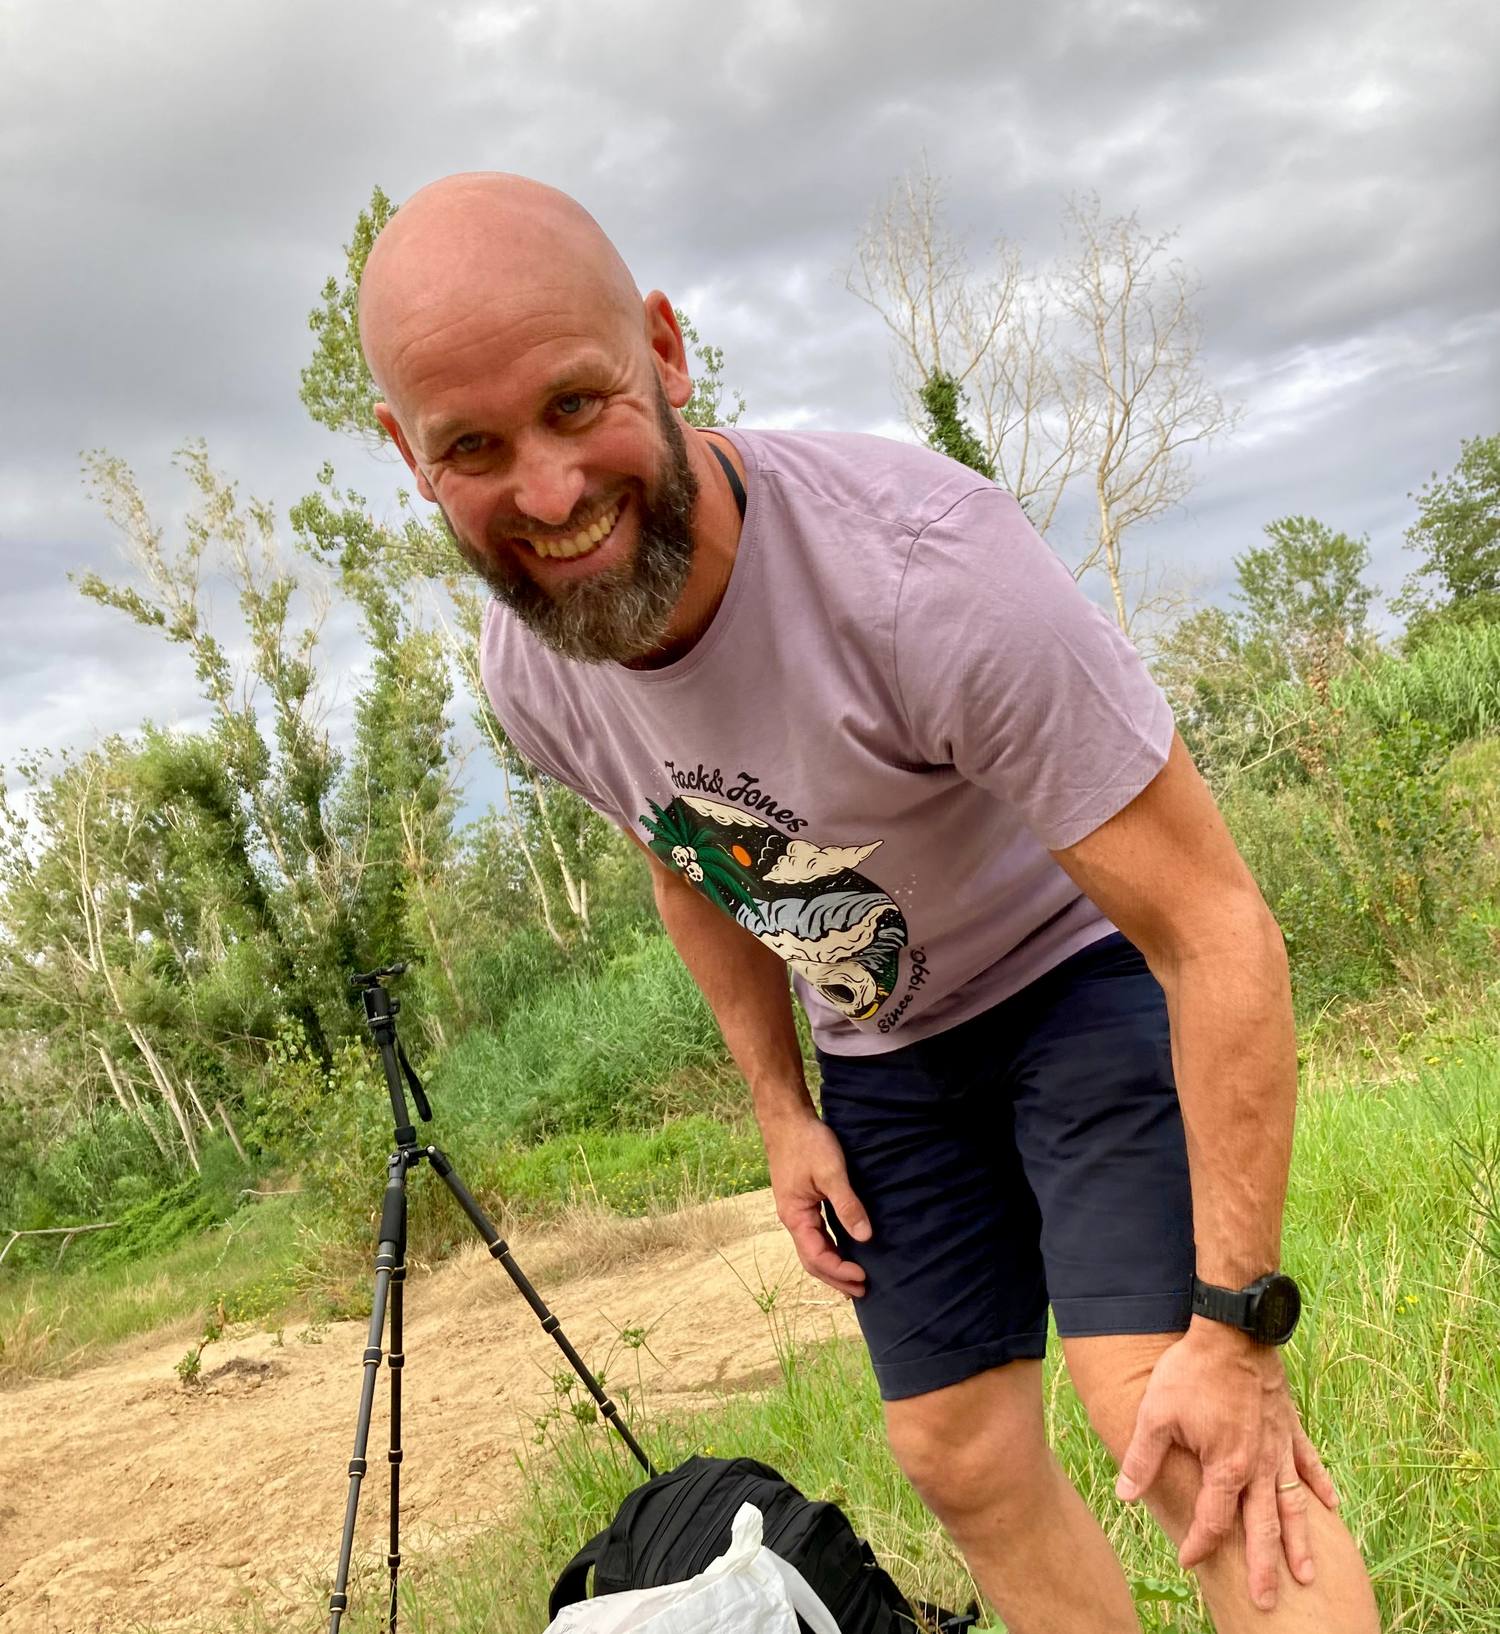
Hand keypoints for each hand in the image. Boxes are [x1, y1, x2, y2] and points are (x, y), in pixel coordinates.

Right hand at [761, 1112, 870, 1297]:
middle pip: (812, 1260)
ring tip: (853, 1280)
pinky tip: (842, 1249)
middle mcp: (792, 1219)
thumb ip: (847, 1205)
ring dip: (832, 1266)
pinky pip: (814, 1234)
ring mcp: (795, 1212)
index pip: (818, 1257)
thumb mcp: (831, 1173)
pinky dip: (829, 1248)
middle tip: (861, 1291)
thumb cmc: (807, 1142)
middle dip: (836, 1278)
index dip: (840, 1271)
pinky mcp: (801, 1202)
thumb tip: (864, 1237)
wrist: (787, 1119)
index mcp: (795, 1217)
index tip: (864, 1277)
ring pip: (813, 1249)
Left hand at [1115, 1320, 1338, 1610]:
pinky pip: (1309, 1464)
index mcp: (1226, 1467)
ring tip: (1308, 1574)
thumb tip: (1124, 1496)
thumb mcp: (1155, 1414)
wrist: (1232, 1331)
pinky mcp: (1289, 1426)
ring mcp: (1278, 1447)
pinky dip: (1319, 1486)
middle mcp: (1259, 1466)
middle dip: (1264, 1567)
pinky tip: (1331, 1507)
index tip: (1188, 1561)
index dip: (1199, 1544)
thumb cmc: (1190, 1371)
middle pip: (1263, 1527)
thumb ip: (1143, 1459)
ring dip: (1300, 1541)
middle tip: (1267, 1603)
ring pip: (1293, 1504)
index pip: (1214, 1521)